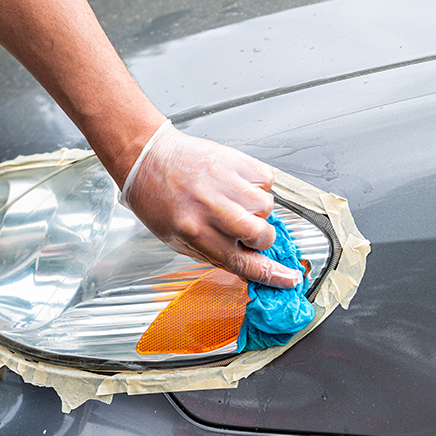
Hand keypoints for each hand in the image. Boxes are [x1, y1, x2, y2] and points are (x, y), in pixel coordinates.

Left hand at [120, 121, 302, 288]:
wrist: (147, 158)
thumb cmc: (157, 199)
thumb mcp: (176, 239)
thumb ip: (213, 254)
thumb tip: (247, 267)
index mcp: (193, 232)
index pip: (242, 262)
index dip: (271, 274)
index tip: (288, 278)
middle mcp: (211, 208)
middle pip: (262, 235)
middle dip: (261, 239)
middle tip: (246, 232)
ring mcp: (224, 182)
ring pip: (268, 207)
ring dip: (257, 210)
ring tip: (232, 201)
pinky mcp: (235, 160)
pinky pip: (266, 180)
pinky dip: (257, 185)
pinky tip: (235, 184)